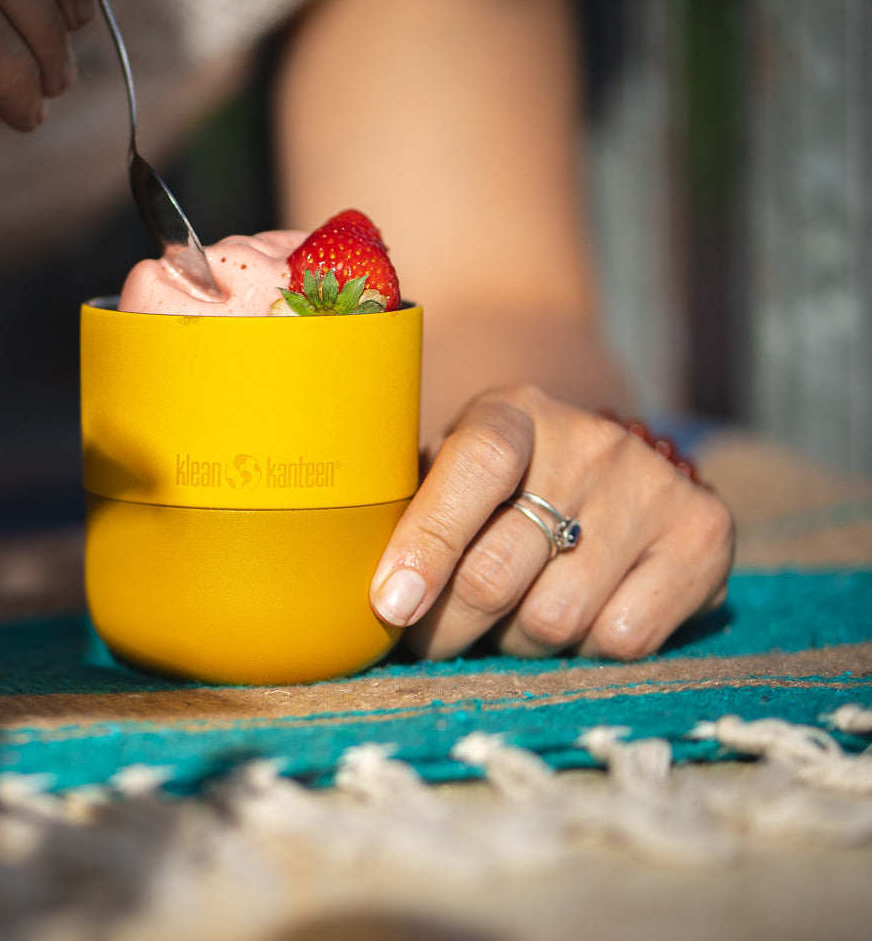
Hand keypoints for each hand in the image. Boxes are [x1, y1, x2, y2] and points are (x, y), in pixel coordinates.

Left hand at [369, 385, 733, 659]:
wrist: (612, 466)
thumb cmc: (497, 487)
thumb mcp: (447, 472)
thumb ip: (405, 513)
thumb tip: (355, 597)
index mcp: (512, 411)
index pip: (475, 468)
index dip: (428, 542)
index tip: (389, 605)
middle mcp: (592, 440)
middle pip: (500, 573)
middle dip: (448, 628)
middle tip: (426, 642)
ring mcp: (654, 486)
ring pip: (554, 621)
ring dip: (514, 644)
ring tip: (505, 622)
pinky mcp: (706, 535)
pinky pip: (622, 640)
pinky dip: (585, 650)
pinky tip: (576, 618)